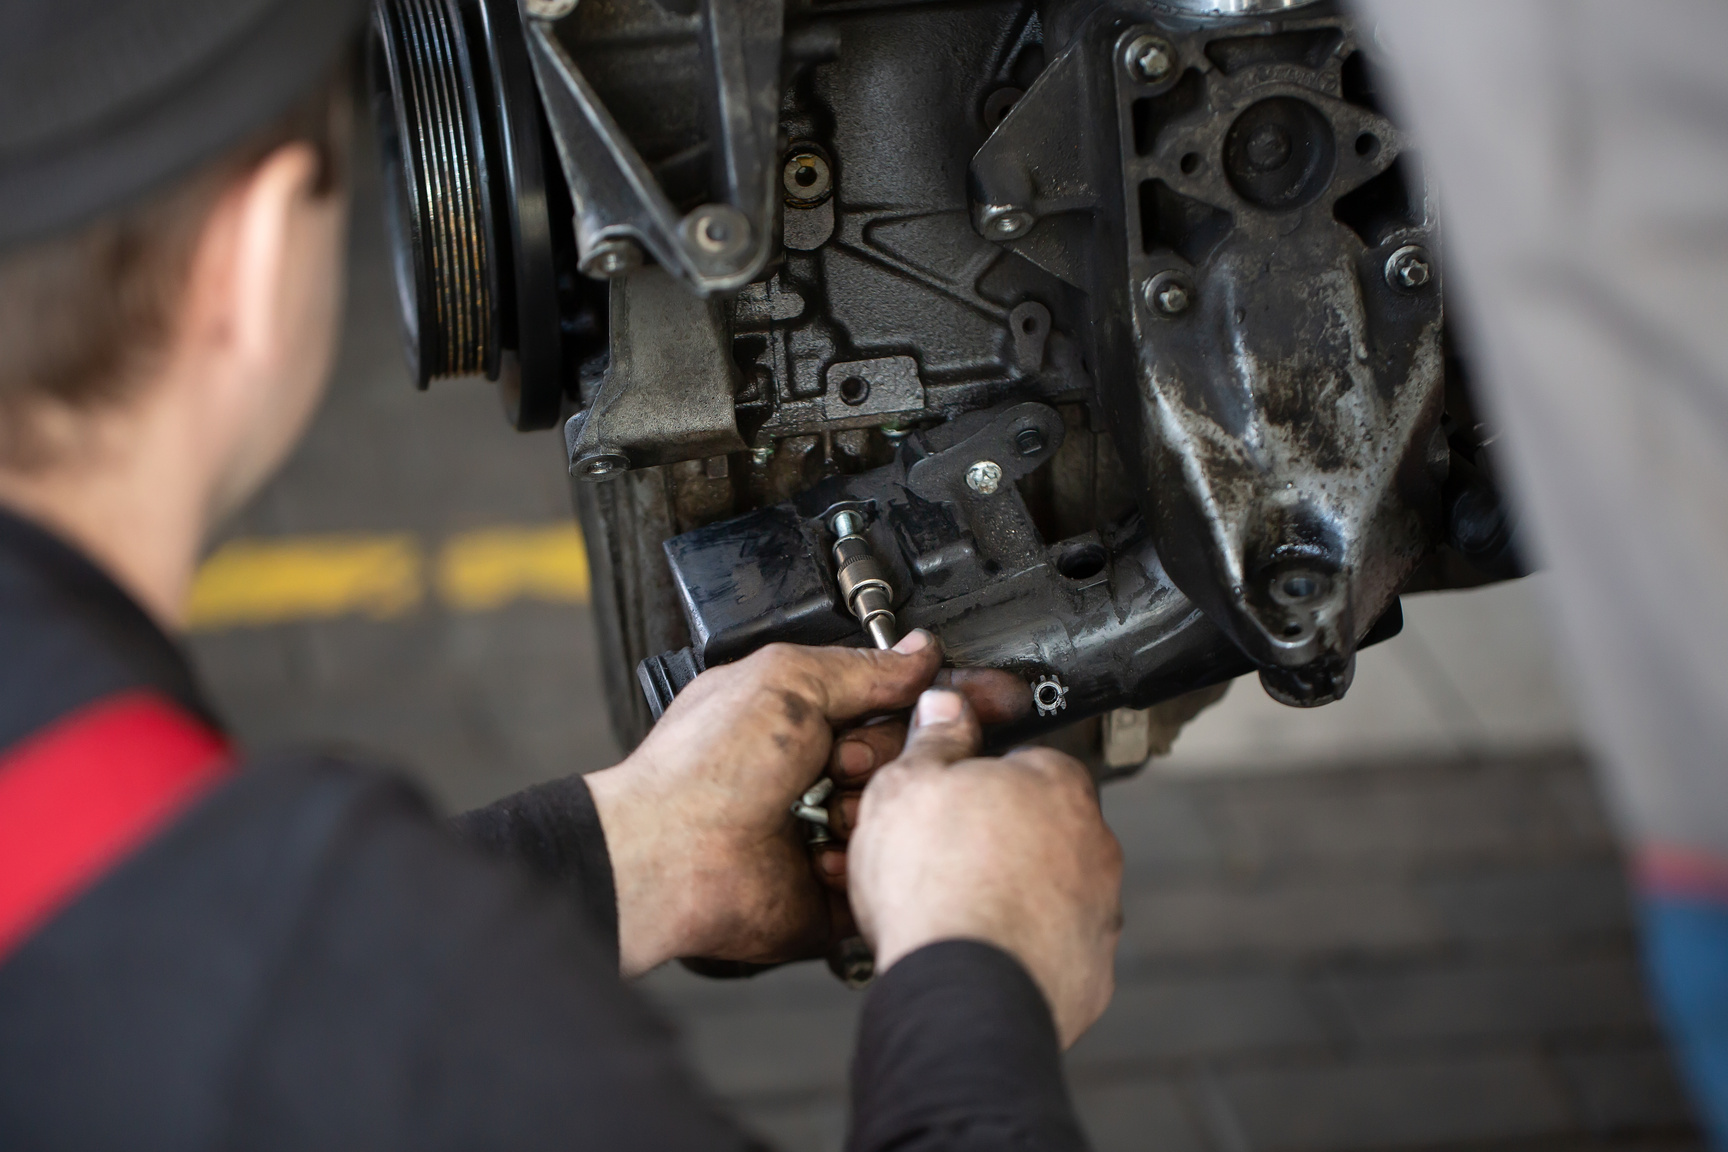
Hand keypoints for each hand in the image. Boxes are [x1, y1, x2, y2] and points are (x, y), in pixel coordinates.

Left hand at [584, 632, 1027, 975]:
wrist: (672, 856)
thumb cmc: (702, 768)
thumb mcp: (788, 681)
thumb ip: (864, 668)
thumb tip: (919, 652)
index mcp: (809, 717)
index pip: (901, 702)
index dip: (947, 700)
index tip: (989, 697)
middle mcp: (823, 773)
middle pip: (913, 755)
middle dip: (888, 754)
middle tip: (842, 758)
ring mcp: (831, 832)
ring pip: (909, 814)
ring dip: (873, 807)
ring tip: (826, 808)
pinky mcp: (836, 892)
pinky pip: (889, 876)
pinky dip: (865, 861)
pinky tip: (822, 851)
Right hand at [846, 689, 1122, 1047]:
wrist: (961, 991)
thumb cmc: (936, 885)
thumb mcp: (907, 784)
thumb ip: (934, 740)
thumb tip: (944, 707)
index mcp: (1055, 783)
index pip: (1025, 760)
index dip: (980, 778)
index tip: (949, 796)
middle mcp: (1092, 843)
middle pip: (1042, 826)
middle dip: (1000, 838)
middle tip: (943, 857)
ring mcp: (1098, 911)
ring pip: (1052, 889)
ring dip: (1013, 895)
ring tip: (954, 911)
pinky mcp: (1090, 971)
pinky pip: (1053, 948)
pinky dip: (1021, 949)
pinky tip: (977, 952)